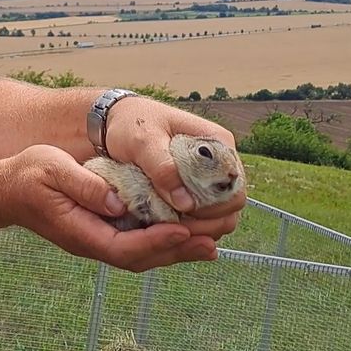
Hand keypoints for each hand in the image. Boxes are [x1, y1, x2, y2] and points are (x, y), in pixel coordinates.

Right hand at [0, 144, 217, 271]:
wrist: (5, 191)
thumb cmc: (27, 176)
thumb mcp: (51, 169)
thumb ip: (84, 185)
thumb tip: (117, 201)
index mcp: (81, 232)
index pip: (125, 246)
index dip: (157, 241)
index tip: (184, 229)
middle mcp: (92, 244)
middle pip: (141, 258)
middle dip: (178, 251)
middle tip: (213, 242)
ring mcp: (97, 241)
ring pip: (143, 256)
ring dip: (177, 251)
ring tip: (211, 242)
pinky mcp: (102, 232)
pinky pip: (138, 244)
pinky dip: (165, 242)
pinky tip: (186, 233)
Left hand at [103, 97, 244, 239]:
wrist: (116, 123)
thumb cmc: (132, 124)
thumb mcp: (143, 141)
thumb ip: (163, 168)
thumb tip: (186, 202)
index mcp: (218, 143)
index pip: (235, 188)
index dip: (215, 208)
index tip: (184, 214)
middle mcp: (220, 163)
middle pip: (231, 207)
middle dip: (207, 223)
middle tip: (175, 228)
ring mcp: (209, 178)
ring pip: (219, 216)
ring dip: (199, 228)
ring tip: (169, 228)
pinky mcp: (194, 191)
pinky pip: (203, 217)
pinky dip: (190, 227)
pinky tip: (167, 225)